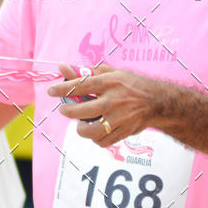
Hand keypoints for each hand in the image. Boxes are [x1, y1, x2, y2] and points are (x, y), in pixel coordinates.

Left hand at [48, 63, 164, 146]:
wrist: (156, 102)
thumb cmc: (131, 85)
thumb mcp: (112, 72)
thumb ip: (87, 72)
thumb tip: (62, 67)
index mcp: (110, 83)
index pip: (81, 85)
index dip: (63, 88)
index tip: (51, 91)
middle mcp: (114, 101)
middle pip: (82, 111)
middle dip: (68, 111)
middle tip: (64, 109)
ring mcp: (119, 118)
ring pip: (91, 131)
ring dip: (81, 129)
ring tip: (81, 124)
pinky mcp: (123, 132)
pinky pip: (102, 141)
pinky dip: (95, 137)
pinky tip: (95, 130)